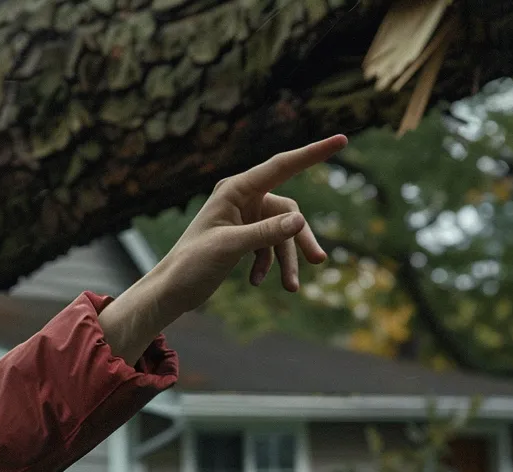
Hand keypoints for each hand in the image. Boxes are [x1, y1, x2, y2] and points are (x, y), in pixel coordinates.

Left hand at [101, 135, 347, 357]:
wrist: (171, 290)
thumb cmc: (192, 264)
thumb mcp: (230, 248)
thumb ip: (266, 233)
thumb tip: (300, 221)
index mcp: (235, 190)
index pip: (282, 166)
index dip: (313, 153)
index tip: (341, 139)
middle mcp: (242, 199)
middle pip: (288, 211)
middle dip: (301, 238)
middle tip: (319, 260)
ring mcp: (244, 218)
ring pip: (282, 232)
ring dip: (287, 259)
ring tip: (292, 288)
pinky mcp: (244, 237)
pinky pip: (269, 246)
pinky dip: (267, 264)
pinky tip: (257, 281)